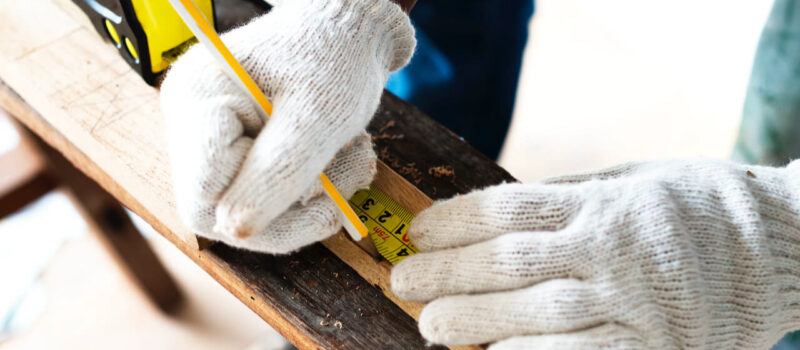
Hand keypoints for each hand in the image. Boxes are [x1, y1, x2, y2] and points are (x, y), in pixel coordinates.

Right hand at [160, 0, 414, 252]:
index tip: (319, 185)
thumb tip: (235, 230)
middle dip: (294, 210)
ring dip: (312, 198)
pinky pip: (264, 194)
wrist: (349, 30)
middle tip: (348, 186)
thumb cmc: (335, 57)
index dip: (261, 207)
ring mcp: (210, 136)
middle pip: (221, 209)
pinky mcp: (235, 148)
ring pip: (249, 208)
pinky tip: (340, 159)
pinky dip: (311, 187)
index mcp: (196, 101)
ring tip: (354, 158)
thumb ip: (277, 172)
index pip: (204, 193)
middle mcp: (189, 121)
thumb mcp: (318, 117)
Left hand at [391, 159, 799, 348]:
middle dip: (447, 275)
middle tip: (405, 283)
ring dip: (474, 323)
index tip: (418, 234)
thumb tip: (492, 218)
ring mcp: (635, 302)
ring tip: (429, 327)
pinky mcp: (654, 348)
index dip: (453, 223)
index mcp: (603, 203)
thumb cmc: (695, 210)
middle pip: (509, 264)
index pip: (506, 210)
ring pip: (535, 315)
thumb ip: (566, 202)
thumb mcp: (630, 184)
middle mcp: (614, 249)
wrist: (782, 248)